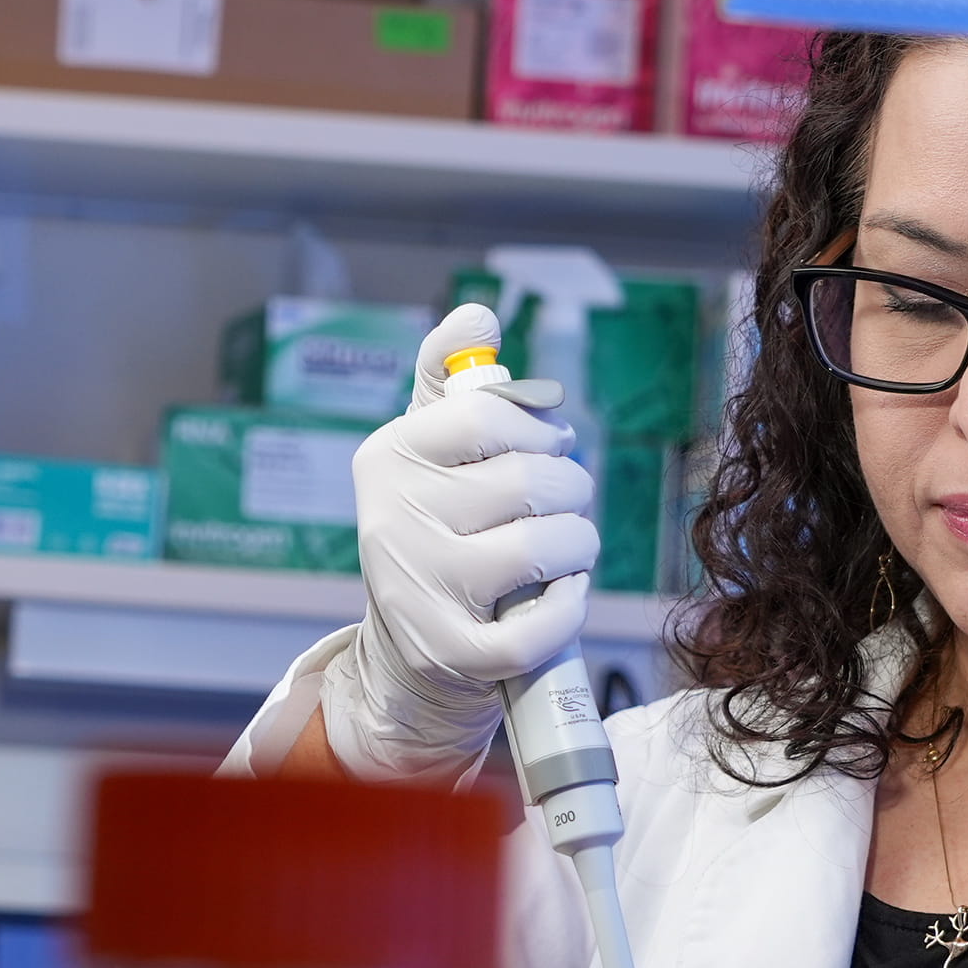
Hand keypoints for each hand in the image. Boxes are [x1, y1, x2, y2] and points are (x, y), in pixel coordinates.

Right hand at [315, 302, 597, 781]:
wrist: (407, 652)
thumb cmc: (436, 532)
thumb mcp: (425, 452)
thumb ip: (450, 379)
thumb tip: (477, 315)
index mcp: (389, 458)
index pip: (487, 415)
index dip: (538, 428)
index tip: (545, 443)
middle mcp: (393, 520)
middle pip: (530, 480)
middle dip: (569, 488)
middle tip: (561, 503)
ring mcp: (421, 591)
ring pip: (546, 546)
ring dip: (578, 544)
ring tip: (564, 550)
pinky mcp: (452, 653)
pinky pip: (542, 627)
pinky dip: (571, 608)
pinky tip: (562, 595)